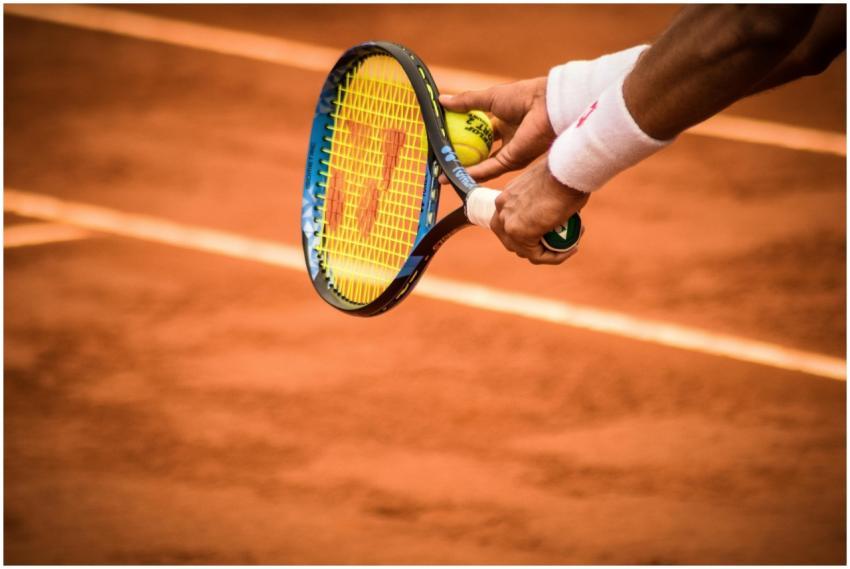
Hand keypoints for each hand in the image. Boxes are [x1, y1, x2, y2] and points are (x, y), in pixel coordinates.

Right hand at [439, 78, 555, 182]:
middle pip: (479, 151)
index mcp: (503, 121)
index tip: (443, 138)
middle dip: (460, 156)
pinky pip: (487, 169)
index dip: (461, 135)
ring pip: (481, 164)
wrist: (545, 106)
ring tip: (442, 173)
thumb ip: (466, 102)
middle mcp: (506, 139)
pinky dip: (470, 173)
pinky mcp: (511, 162)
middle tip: (440, 159)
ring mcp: (509, 152)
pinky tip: (454, 175)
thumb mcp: (489, 97)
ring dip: (462, 169)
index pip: (478, 131)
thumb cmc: (522, 96)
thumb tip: (441, 101)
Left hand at [491, 161, 588, 264]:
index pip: (510, 224)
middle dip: (536, 246)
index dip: (530, 234)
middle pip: (512, 241)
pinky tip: (571, 249)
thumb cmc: (565, 174)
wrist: (567, 170)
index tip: (552, 233)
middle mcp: (501, 209)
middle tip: (559, 243)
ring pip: (525, 251)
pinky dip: (555, 257)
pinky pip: (537, 255)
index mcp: (506, 197)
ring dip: (548, 253)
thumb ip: (542, 203)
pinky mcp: (519, 232)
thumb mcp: (548, 188)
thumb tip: (554, 216)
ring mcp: (507, 221)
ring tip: (570, 245)